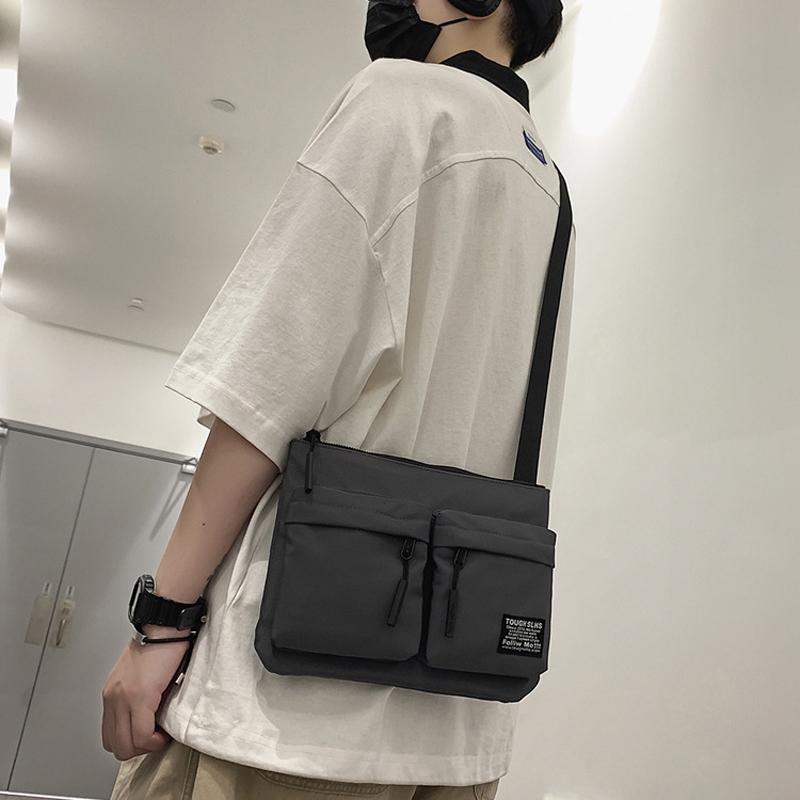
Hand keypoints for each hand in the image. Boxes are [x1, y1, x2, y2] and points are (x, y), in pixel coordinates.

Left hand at [101, 630, 190, 760]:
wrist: (164, 626)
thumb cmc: (158, 643)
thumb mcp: (140, 674)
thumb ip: (137, 695)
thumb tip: (149, 716)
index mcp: (111, 693)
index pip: (110, 735)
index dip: (131, 742)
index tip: (149, 735)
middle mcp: (112, 698)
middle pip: (116, 745)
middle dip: (138, 749)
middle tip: (156, 738)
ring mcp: (124, 698)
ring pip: (126, 745)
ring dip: (146, 746)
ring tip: (160, 735)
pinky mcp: (141, 696)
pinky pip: (142, 734)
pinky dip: (154, 740)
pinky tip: (164, 732)